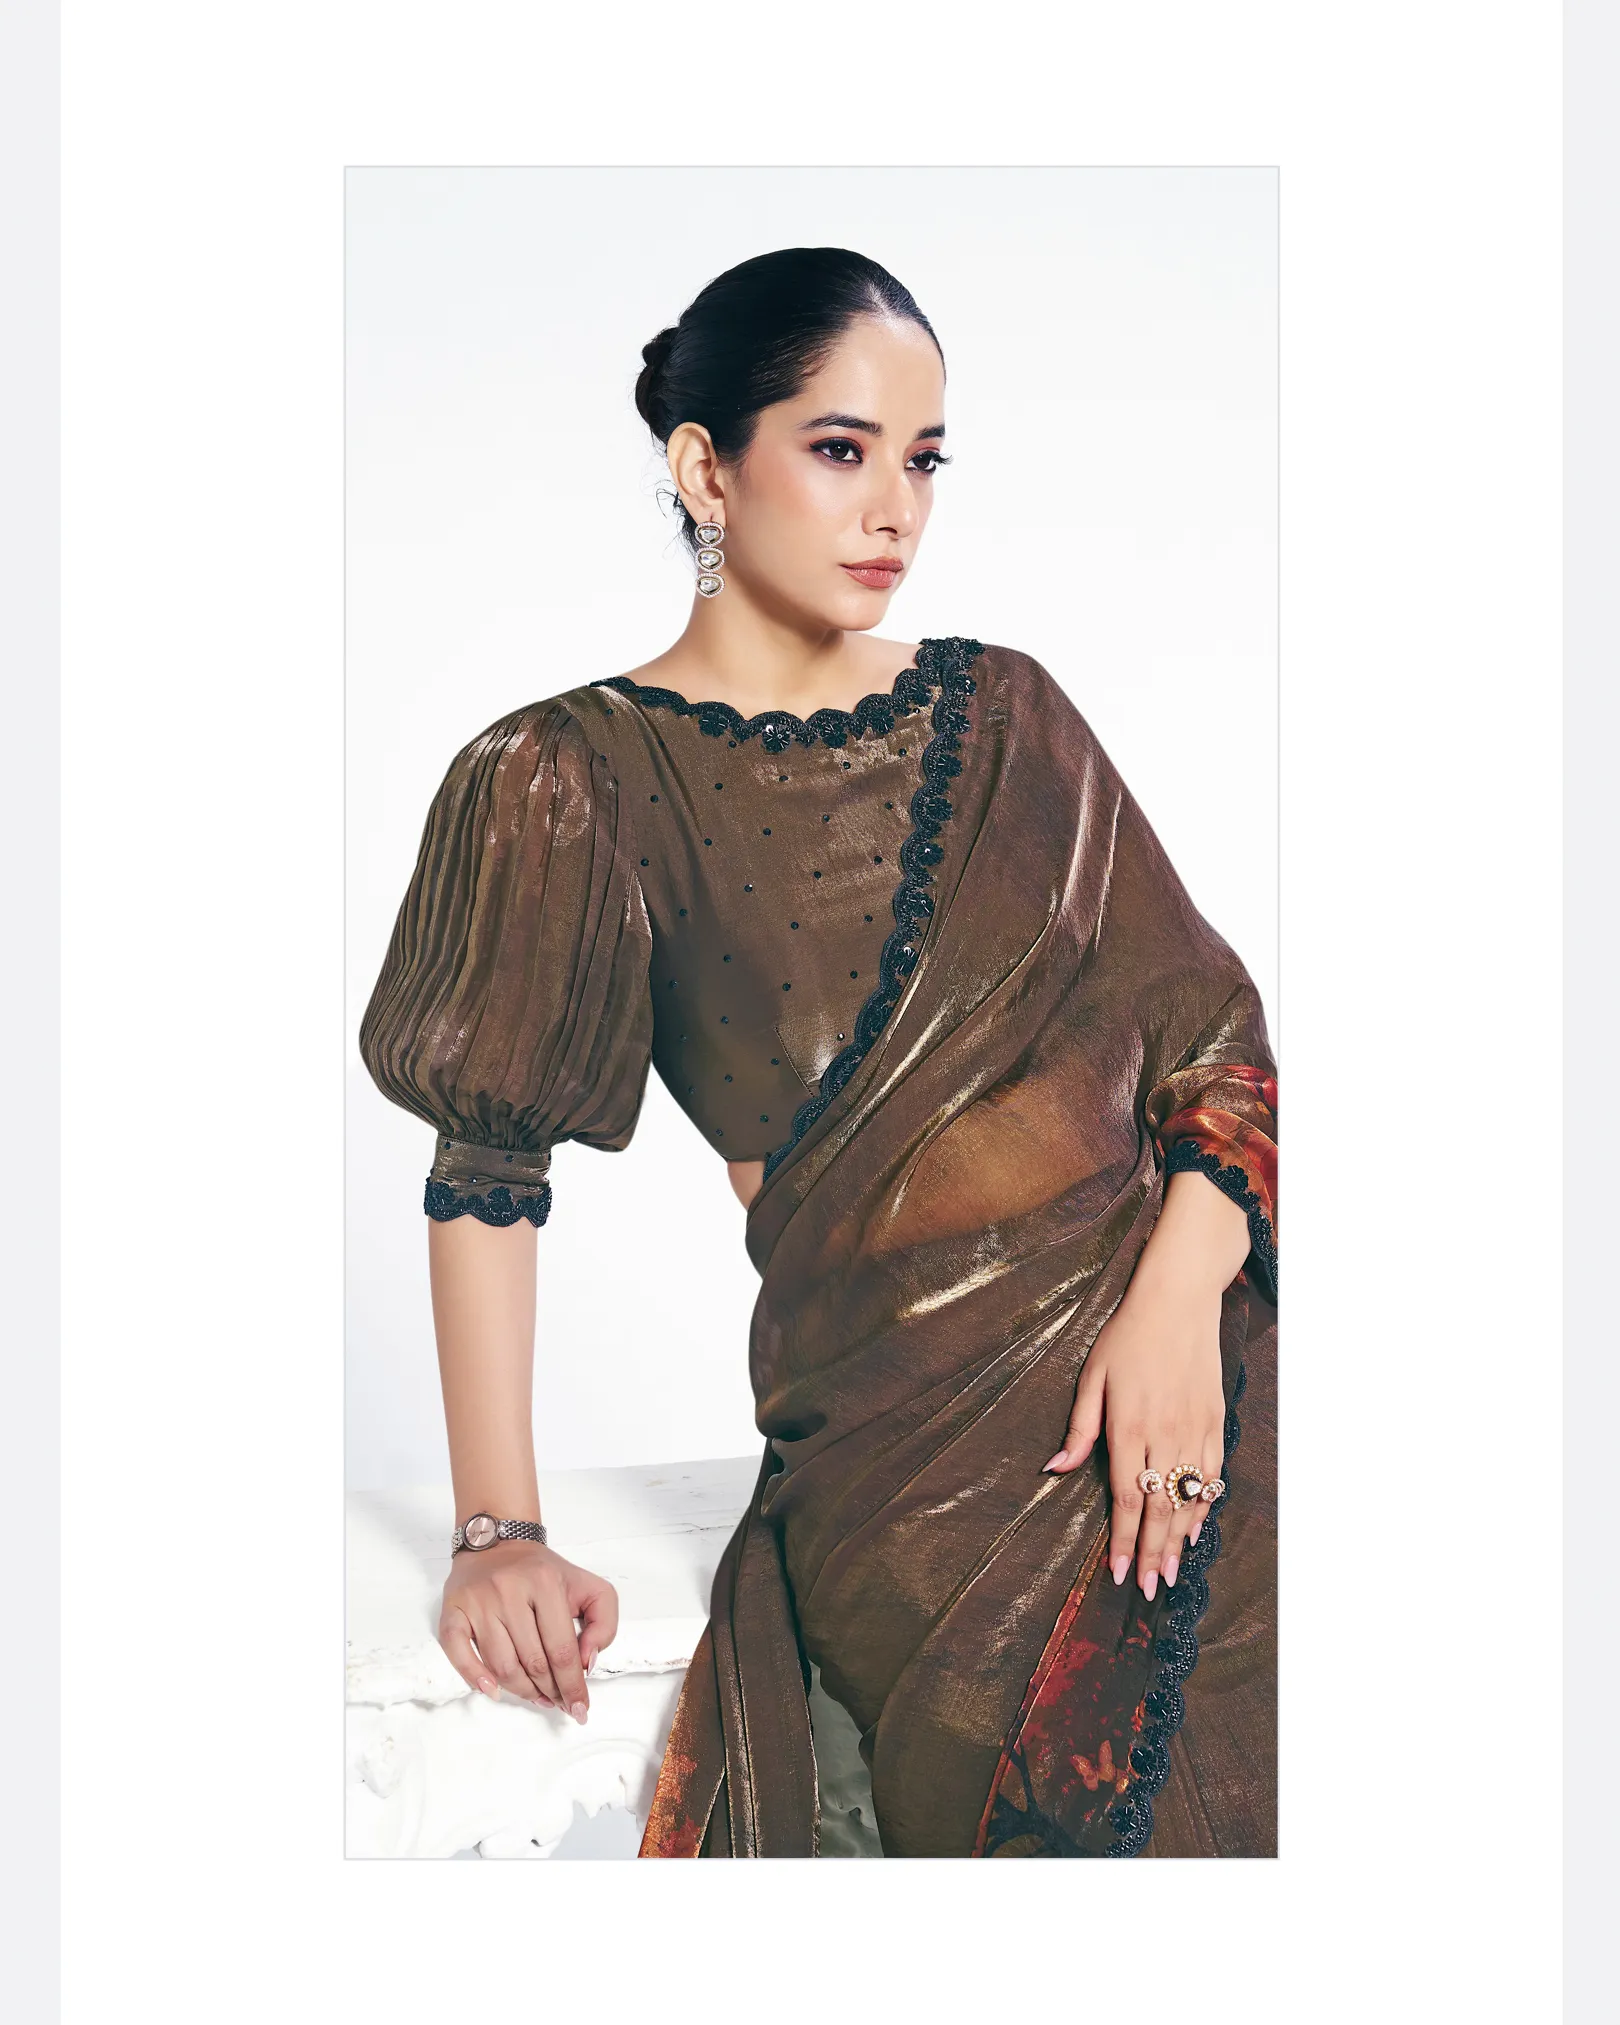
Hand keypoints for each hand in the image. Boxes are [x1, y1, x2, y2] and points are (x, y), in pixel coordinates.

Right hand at [438, 1539, 618, 1723]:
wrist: (500, 1540)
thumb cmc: (544, 1572)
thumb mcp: (589, 1586)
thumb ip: (604, 1622)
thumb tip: (586, 1662)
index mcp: (546, 1583)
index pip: (562, 1649)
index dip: (573, 1685)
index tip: (580, 1708)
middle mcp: (509, 1591)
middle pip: (533, 1662)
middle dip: (551, 1691)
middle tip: (559, 1702)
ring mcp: (478, 1601)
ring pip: (502, 1665)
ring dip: (522, 1691)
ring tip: (537, 1696)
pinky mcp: (453, 1609)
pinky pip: (458, 1652)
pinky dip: (474, 1677)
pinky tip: (493, 1690)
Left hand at [1043, 1276, 1224, 1598]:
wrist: (1178, 1301)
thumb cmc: (1126, 1337)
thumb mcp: (1091, 1377)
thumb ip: (1078, 1429)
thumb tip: (1055, 1469)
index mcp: (1128, 1426)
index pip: (1125, 1498)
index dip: (1121, 1541)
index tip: (1116, 1573)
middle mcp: (1164, 1435)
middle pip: (1158, 1509)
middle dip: (1150, 1554)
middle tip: (1144, 1590)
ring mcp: (1194, 1430)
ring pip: (1188, 1499)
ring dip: (1179, 1541)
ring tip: (1168, 1574)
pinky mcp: (1214, 1421)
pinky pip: (1212, 1476)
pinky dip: (1204, 1507)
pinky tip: (1195, 1530)